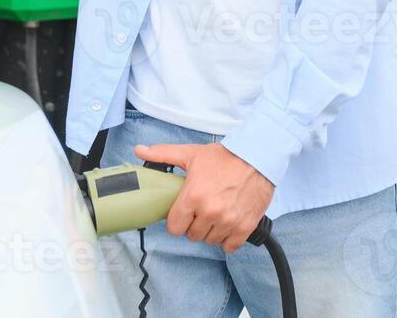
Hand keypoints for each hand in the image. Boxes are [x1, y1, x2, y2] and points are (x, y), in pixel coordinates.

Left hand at [135, 142, 273, 253]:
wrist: (258, 157)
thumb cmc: (225, 157)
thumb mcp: (191, 154)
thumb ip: (163, 154)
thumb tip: (139, 150)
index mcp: (193, 196)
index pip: (174, 227)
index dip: (176, 221)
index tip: (182, 214)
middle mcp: (210, 212)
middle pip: (192, 235)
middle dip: (194, 225)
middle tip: (200, 211)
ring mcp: (228, 221)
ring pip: (210, 241)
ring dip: (210, 231)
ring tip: (215, 215)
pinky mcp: (245, 226)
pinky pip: (230, 246)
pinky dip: (228, 239)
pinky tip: (228, 225)